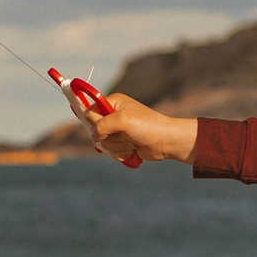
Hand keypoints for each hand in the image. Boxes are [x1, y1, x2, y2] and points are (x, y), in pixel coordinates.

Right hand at [67, 89, 198, 164]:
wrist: (166, 142)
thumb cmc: (147, 126)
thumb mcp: (123, 121)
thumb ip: (102, 125)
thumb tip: (93, 136)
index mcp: (113, 103)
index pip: (89, 113)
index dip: (96, 122)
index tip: (109, 126)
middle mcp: (113, 115)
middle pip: (95, 131)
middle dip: (111, 137)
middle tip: (126, 133)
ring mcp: (118, 130)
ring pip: (104, 143)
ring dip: (119, 146)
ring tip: (133, 140)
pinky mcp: (122, 143)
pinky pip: (111, 152)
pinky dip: (122, 153)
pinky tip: (134, 149)